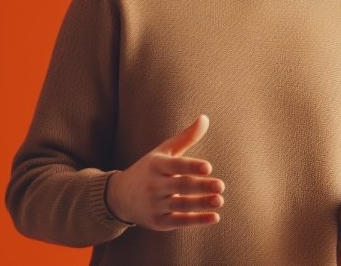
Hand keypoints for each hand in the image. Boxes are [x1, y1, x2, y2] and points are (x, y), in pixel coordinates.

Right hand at [106, 115, 224, 230]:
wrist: (119, 197)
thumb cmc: (149, 170)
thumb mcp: (163, 151)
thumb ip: (186, 137)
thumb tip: (205, 117)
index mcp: (156, 165)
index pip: (176, 165)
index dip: (192, 166)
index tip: (208, 167)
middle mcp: (154, 185)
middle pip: (180, 186)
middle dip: (201, 186)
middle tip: (221, 186)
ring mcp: (155, 205)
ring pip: (181, 205)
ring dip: (201, 204)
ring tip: (220, 200)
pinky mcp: (158, 222)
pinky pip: (179, 222)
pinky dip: (197, 220)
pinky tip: (215, 217)